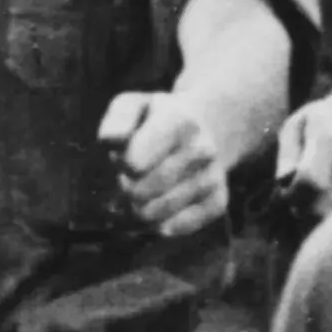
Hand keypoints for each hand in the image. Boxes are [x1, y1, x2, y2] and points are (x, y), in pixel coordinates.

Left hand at [100, 90, 228, 238]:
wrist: (207, 126)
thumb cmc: (158, 119)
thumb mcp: (134, 105)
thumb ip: (118, 119)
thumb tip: (112, 140)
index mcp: (179, 122)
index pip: (135, 164)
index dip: (123, 165)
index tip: (127, 156)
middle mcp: (202, 150)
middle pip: (141, 193)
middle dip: (127, 189)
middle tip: (132, 177)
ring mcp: (212, 176)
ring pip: (157, 213)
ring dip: (141, 208)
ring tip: (146, 189)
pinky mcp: (219, 200)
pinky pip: (184, 226)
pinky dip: (166, 225)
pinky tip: (161, 214)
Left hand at [275, 74, 331, 212]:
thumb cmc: (329, 116)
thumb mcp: (298, 123)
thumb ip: (286, 156)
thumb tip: (283, 185)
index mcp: (329, 140)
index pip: (308, 183)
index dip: (292, 196)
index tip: (287, 194)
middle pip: (323, 208)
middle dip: (304, 213)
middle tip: (300, 203)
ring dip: (322, 219)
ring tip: (316, 204)